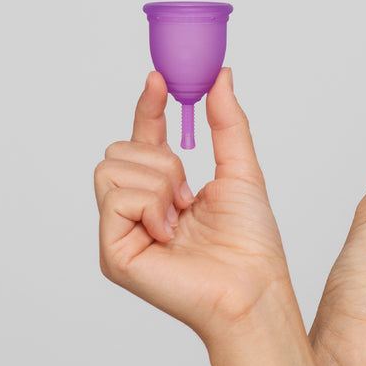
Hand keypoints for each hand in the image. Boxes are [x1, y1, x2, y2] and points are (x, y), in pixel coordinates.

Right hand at [94, 69, 293, 349]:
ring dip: (159, 185)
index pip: (143, 139)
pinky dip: (150, 207)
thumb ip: (227, 123)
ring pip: (111, 168)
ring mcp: (120, 233)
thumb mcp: (240, 171)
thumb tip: (222, 76)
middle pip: (117, 149)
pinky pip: (115, 198)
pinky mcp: (113, 253)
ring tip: (181, 219)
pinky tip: (169, 234)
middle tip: (189, 196)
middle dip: (161, 162)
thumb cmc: (251, 246)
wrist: (253, 289)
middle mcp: (136, 213)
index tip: (159, 79)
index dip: (147, 108)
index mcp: (163, 194)